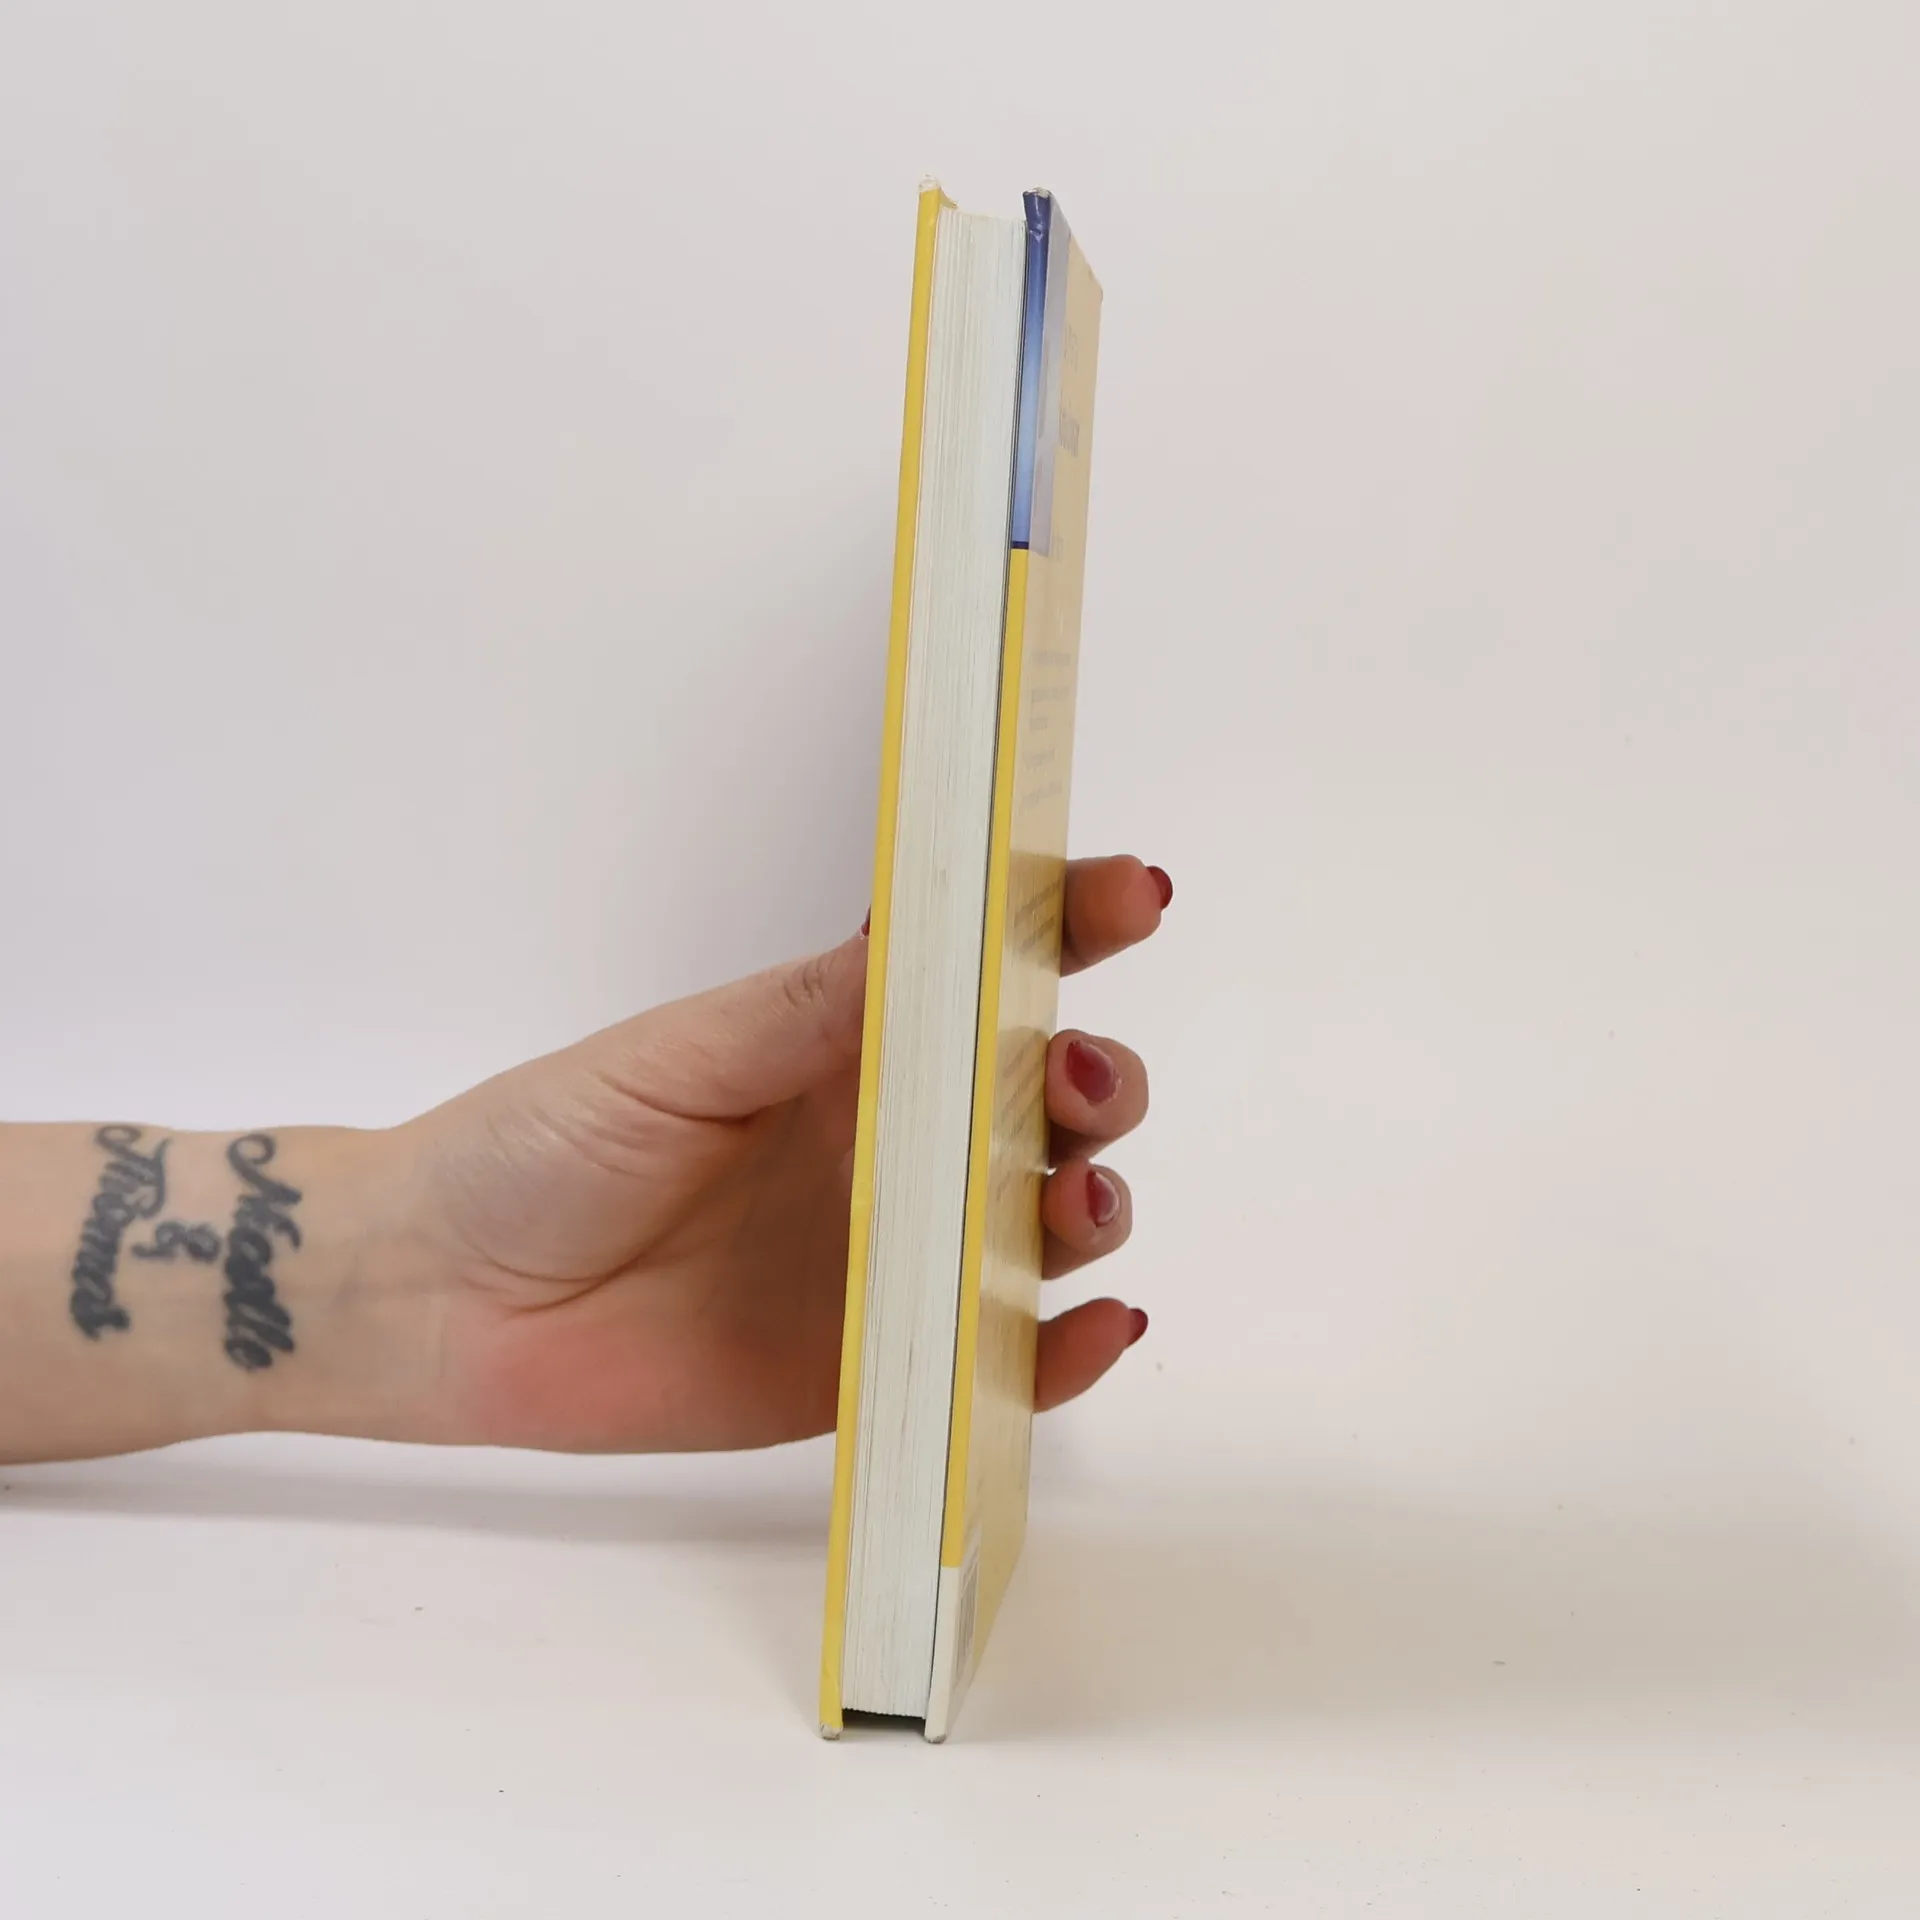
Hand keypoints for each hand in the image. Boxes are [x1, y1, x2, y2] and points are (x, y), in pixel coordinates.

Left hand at [400, 856, 1168, 1451]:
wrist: (441, 1303)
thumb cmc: (542, 1149)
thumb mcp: (678, 1058)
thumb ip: (810, 1011)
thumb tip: (942, 920)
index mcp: (848, 1049)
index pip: (986, 979)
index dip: (1070, 929)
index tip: (1131, 896)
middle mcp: (892, 1147)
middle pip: (1046, 1104)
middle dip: (1097, 1084)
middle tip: (1081, 1083)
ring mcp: (891, 1260)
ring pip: (1041, 1225)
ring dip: (1091, 1205)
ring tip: (1075, 1201)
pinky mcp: (872, 1370)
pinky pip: (994, 1362)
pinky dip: (1062, 1353)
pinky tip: (1099, 1328)